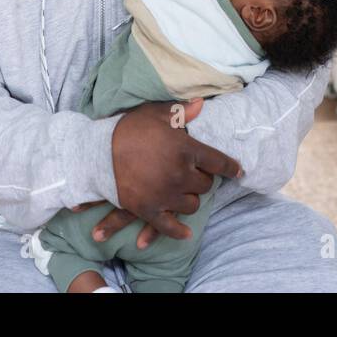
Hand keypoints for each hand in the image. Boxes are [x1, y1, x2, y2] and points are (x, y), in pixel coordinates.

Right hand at [106, 99, 241, 248]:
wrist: (97, 152)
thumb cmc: (129, 129)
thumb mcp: (156, 114)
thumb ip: (181, 112)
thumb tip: (202, 103)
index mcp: (186, 149)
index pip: (218, 162)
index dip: (232, 167)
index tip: (239, 171)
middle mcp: (180, 174)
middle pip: (205, 185)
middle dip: (202, 179)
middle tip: (193, 173)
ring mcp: (165, 194)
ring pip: (192, 205)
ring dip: (190, 198)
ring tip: (183, 191)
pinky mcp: (148, 209)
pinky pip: (170, 226)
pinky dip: (178, 231)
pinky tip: (186, 233)